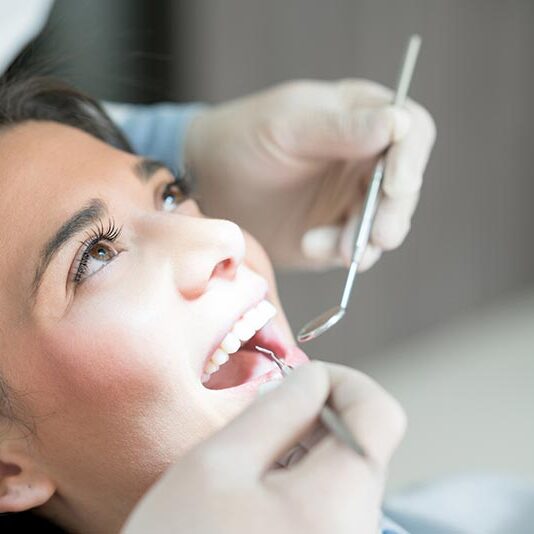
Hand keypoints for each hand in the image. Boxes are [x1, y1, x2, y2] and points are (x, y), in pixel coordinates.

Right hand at [121, 361, 405, 533]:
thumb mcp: (215, 466)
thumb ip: (275, 410)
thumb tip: (312, 378)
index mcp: (337, 505)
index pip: (380, 414)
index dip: (342, 381)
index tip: (300, 382)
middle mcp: (358, 532)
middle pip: (360, 443)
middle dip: (314, 418)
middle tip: (259, 425)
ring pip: (343, 472)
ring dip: (302, 452)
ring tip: (248, 470)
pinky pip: (331, 504)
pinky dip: (299, 484)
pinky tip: (255, 499)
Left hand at [185, 79, 435, 269]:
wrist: (210, 184)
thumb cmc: (244, 139)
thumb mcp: (288, 126)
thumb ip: (341, 127)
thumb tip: (397, 123)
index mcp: (362, 117)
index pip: (411, 132)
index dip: (411, 159)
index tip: (396, 186)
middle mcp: (366, 160)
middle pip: (405, 187)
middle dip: (393, 213)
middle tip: (378, 237)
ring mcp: (353, 199)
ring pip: (385, 224)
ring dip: (365, 240)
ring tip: (331, 248)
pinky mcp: (336, 233)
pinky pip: (355, 249)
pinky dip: (340, 253)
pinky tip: (310, 245)